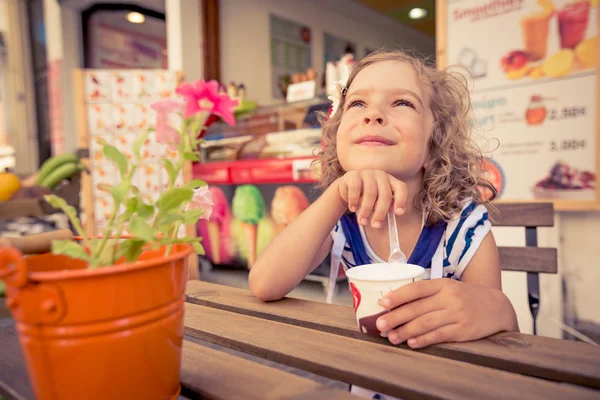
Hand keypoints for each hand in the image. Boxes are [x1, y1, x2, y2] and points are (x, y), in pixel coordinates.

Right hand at [336, 169, 406, 228]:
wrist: (346, 188)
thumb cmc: (366, 197)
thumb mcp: (378, 201)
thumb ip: (386, 206)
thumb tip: (393, 214)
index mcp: (390, 181)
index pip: (401, 188)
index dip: (401, 200)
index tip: (398, 213)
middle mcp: (380, 175)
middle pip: (385, 194)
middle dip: (380, 212)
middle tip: (375, 226)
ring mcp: (367, 173)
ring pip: (370, 193)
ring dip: (366, 210)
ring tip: (362, 222)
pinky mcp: (353, 175)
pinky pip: (355, 189)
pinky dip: (354, 201)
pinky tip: (353, 209)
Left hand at [375, 279, 512, 348]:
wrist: (497, 307)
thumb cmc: (464, 297)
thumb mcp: (448, 288)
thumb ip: (426, 294)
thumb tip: (395, 304)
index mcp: (443, 284)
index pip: (417, 288)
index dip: (398, 296)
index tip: (382, 302)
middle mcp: (449, 298)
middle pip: (417, 308)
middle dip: (395, 317)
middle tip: (379, 325)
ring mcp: (457, 314)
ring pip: (426, 323)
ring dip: (406, 331)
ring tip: (391, 337)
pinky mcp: (463, 330)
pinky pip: (439, 335)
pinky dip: (424, 339)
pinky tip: (411, 342)